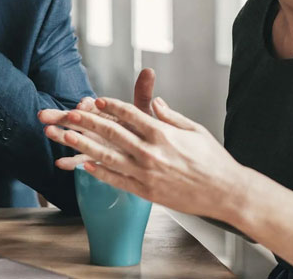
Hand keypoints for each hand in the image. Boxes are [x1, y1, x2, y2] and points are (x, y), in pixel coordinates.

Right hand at [38, 68, 155, 169]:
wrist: (145, 149)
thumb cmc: (143, 128)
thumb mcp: (142, 111)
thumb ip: (142, 93)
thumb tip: (149, 71)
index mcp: (105, 112)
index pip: (93, 106)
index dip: (87, 105)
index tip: (83, 104)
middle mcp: (96, 126)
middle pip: (76, 119)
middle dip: (61, 116)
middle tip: (44, 114)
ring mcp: (93, 142)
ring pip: (74, 138)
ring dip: (60, 136)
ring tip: (48, 132)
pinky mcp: (94, 157)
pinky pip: (80, 161)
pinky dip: (70, 162)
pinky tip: (60, 164)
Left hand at [43, 96, 246, 219]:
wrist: (225, 192)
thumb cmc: (212, 159)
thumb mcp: (194, 129)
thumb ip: (170, 116)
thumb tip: (155, 102)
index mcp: (163, 133)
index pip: (130, 114)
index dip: (111, 106)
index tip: (96, 100)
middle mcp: (151, 152)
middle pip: (112, 133)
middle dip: (88, 122)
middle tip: (69, 114)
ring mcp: (146, 173)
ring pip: (108, 157)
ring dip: (84, 146)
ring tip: (67, 137)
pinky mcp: (146, 191)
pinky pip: (117, 180)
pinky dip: (100, 173)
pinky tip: (85, 166)